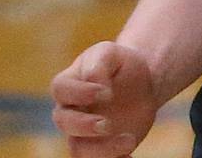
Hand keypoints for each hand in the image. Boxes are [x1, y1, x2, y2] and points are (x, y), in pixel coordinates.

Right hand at [50, 41, 159, 156]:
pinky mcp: (99, 148)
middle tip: (106, 124)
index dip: (79, 92)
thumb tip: (95, 83)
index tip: (106, 92)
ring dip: (101, 150)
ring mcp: (83, 133)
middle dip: (83, 125)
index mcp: (69, 82)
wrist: (141, 84)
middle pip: (63, 122)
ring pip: (78, 149)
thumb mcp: (111, 53)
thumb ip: (99, 64)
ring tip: (129, 140)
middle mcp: (70, 110)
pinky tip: (130, 156)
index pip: (61, 89)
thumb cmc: (120, 64)